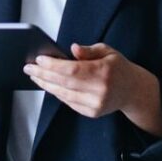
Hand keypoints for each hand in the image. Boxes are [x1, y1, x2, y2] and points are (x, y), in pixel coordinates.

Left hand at [24, 43, 161, 135]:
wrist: (133, 91)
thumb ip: (89, 50)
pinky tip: (47, 84)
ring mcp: (95, 104)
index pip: (72, 70)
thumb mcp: (108, 51)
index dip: (53, 65)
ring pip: (64, 94)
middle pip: (64, 82)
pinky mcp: (92, 112)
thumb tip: (72, 48)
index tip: (39, 59)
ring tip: (34, 76)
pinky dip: (56, 93)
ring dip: (46, 84)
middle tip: (28, 68)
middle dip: (43, 74)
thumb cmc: (118, 68)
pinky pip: (68, 102)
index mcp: (104, 72)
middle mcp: (100, 90)